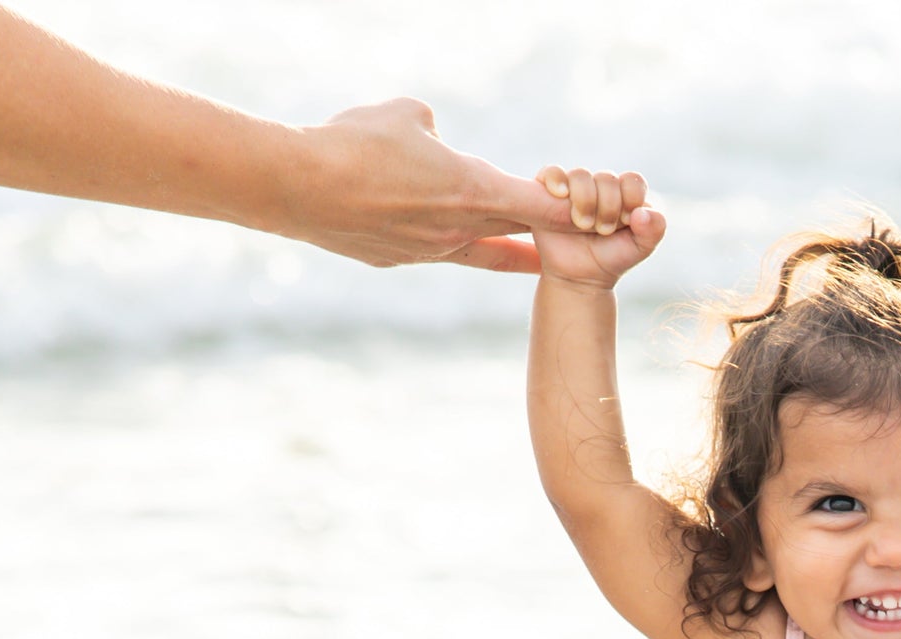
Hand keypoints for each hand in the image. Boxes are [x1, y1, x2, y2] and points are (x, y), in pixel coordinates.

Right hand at [292, 98, 587, 270]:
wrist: (299, 187)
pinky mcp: (399, 260)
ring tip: (528, 254)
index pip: (540, 209)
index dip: (573, 216)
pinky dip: (436, 235)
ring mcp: (429, 251)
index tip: (600, 224)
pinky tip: (420, 224)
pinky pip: (431, 247)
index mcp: (471, 190)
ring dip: (501, 245)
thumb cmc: (353, 141)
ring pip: (478, 248)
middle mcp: (458, 230)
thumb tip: (435, 135)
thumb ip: (432, 125)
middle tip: (575, 242)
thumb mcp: (405, 115)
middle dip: (544, 236)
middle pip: (516, 233)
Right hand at [530, 168, 664, 287]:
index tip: (627, 222)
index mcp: (625, 194)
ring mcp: (575, 187)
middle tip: (604, 231)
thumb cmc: (611, 260)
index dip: (631, 199)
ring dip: (585, 201)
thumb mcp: (640, 249)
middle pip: (607, 178)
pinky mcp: (550, 191)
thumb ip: (654, 230)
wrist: (579, 278)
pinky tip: (561, 194)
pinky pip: (552, 173)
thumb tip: (642, 212)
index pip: (632, 181)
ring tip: (583, 225)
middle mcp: (600, 186)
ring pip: (580, 175)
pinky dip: (557, 180)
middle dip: (608, 207)